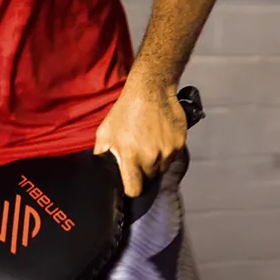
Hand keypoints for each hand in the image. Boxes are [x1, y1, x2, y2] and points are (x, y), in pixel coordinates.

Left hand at [94, 80, 187, 196]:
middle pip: (150, 178)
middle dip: (144, 171)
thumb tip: (100, 170)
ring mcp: (168, 150)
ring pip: (163, 167)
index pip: (134, 190)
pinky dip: (168, 151)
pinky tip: (160, 137)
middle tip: (139, 155)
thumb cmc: (126, 110)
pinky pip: (173, 156)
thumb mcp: (104, 132)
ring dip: (157, 161)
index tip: (131, 182)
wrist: (151, 90)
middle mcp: (151, 157)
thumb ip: (101, 155)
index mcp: (131, 158)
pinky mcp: (180, 143)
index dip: (132, 189)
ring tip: (150, 144)